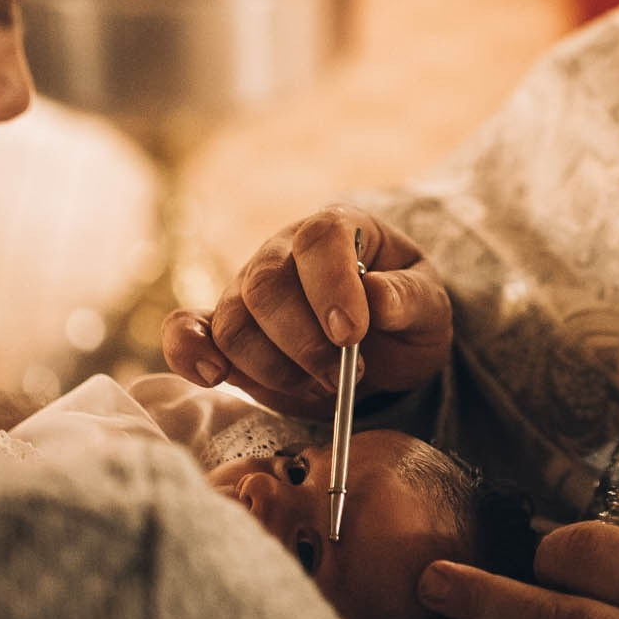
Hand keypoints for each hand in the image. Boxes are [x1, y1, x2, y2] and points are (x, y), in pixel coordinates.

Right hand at [161, 205, 453, 418]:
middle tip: (343, 377)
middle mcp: (283, 252)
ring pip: (234, 323)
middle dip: (303, 342)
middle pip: (267, 285)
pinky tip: (212, 375)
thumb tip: (377, 296)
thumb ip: (410, 298)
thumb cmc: (405, 314)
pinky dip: (188, 351)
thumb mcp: (429, 307)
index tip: (351, 333)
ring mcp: (247, 289)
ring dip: (274, 368)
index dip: (331, 285)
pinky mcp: (225, 331)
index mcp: (337, 230)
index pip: (320, 238)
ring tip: (320, 387)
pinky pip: (188, 330)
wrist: (383, 344)